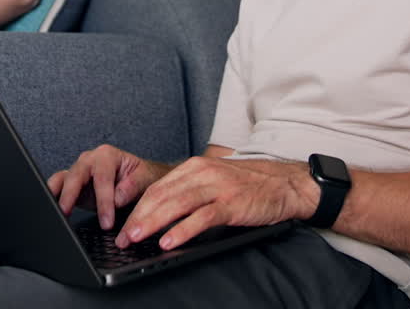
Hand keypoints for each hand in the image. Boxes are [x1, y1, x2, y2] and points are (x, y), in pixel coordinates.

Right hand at [47, 145, 169, 230]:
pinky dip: (52, 197)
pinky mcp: (71, 185)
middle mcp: (89, 160)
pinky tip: (50, 210)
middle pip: (76, 176)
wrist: (137, 180)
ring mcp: (78, 172)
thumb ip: (132, 187)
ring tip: (52, 210)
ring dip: (56, 194)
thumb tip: (117, 198)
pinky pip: (57, 187)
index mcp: (107, 156)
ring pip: (62, 180)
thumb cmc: (140, 176)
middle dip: (71, 195)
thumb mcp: (144, 178)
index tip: (107, 222)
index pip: (102, 178)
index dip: (104, 201)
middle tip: (66, 213)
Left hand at [115, 157, 315, 250]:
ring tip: (136, 238)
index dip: (137, 207)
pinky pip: (202, 217)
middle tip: (123, 237)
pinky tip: (169, 241)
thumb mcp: (214, 180)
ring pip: (176, 204)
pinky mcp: (232, 203)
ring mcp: (217, 187)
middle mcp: (202, 172)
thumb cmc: (249, 185)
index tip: (123, 226)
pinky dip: (182, 230)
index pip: (157, 188)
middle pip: (161, 195)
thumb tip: (161, 214)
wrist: (286, 183)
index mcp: (195, 167)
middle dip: (138, 217)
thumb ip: (190, 191)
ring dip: (152, 223)